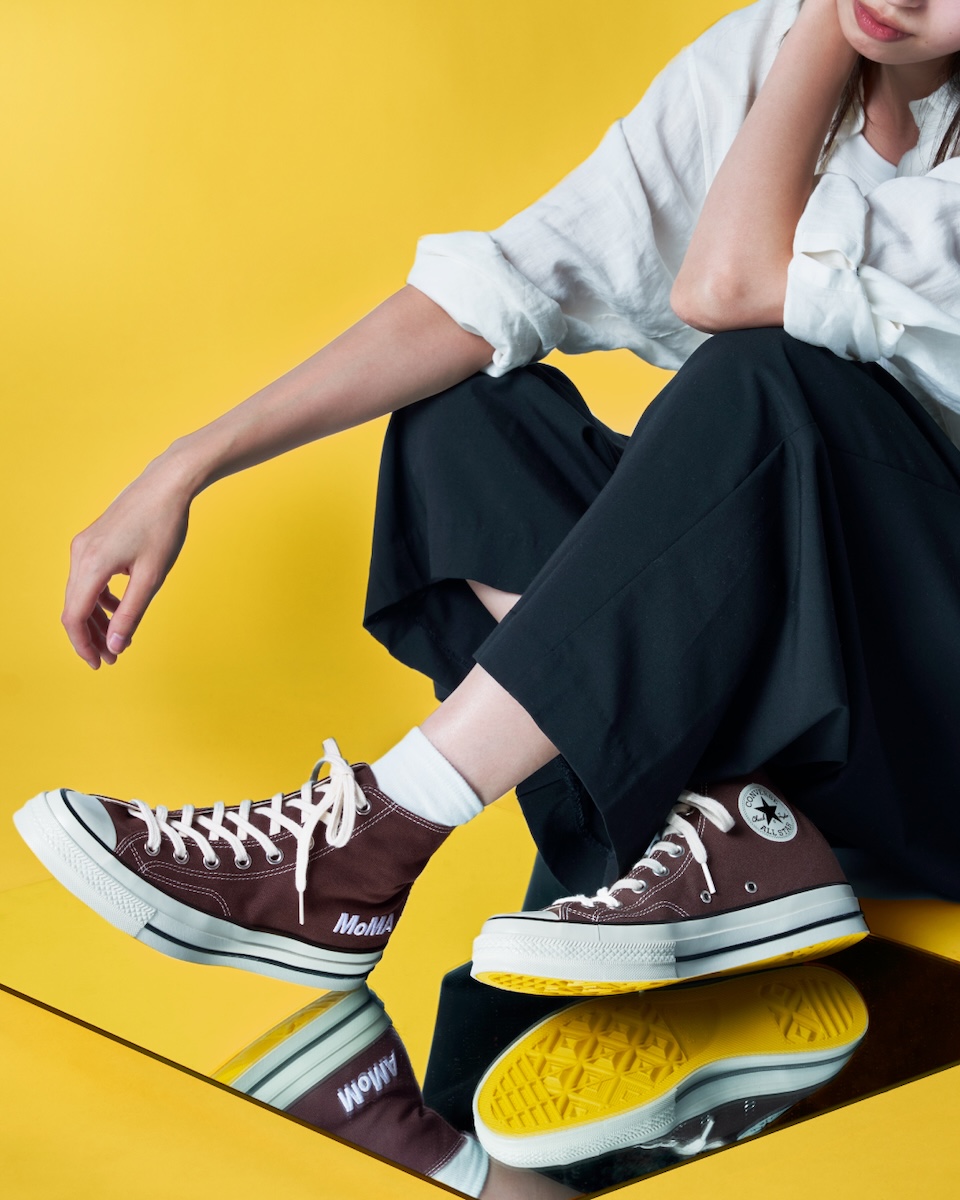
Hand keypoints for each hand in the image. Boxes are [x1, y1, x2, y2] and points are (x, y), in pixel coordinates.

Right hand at [62, 462, 190, 668]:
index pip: (74, 616)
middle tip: (112, 658)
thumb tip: (115, 644)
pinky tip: (120, 607)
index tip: (99, 664)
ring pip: (81, 593)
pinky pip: (89, 578)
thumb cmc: (164, 527)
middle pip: (75, 607)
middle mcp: (80, 554)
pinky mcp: (93, 540)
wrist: (167, 484)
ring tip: (118, 638)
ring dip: (97, 618)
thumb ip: (132, 613)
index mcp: (92, 565)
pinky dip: (101, 598)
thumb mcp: (152, 577)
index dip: (83, 644)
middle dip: (92, 635)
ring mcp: (84, 545)